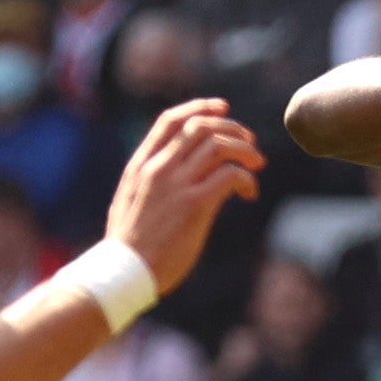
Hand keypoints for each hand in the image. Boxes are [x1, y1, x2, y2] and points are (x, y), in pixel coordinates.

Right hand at [107, 98, 265, 292]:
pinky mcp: (194, 205)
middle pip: (201, 126)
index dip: (200, 107)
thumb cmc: (129, 245)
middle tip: (250, 141)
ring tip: (257, 164)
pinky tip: (249, 193)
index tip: (223, 108)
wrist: (123, 273)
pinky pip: (229, 175)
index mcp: (141, 164)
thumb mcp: (131, 200)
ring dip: (245, 150)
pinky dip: (246, 178)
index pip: (171, 120)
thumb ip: (150, 181)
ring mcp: (176, 184)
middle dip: (232, 127)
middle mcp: (158, 167)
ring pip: (219, 145)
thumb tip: (174, 176)